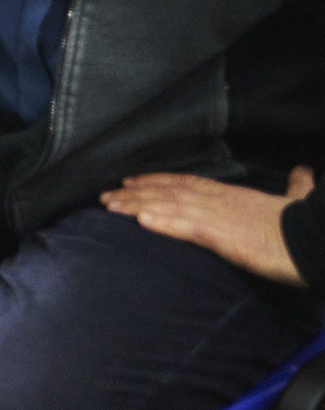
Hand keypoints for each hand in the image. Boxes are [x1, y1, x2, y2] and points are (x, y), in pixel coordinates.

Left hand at [102, 169, 313, 285]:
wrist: (316, 239)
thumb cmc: (305, 225)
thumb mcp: (296, 200)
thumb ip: (294, 186)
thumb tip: (302, 170)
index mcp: (232, 195)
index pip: (186, 182)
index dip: (157, 181)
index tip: (132, 181)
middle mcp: (219, 201)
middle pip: (168, 192)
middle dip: (134, 194)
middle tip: (105, 196)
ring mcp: (218, 217)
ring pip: (168, 207)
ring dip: (135, 207)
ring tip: (109, 208)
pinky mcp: (223, 237)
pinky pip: (185, 228)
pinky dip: (161, 223)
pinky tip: (139, 221)